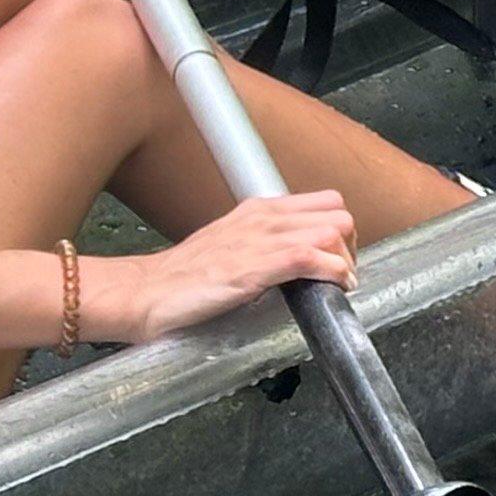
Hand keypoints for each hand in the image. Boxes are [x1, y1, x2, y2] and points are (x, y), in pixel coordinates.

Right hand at [99, 189, 354, 340]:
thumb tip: (296, 260)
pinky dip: (331, 273)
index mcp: (259, 210)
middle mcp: (265, 217)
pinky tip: (331, 290)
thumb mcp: (231, 247)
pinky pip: (311, 258)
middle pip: (337, 213)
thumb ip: (263, 245)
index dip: (340, 231)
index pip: (324, 203)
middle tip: (342, 275)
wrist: (146, 293)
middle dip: (349, 245)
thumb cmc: (183, 277)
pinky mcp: (256, 266)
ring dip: (345, 261)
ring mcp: (262, 240)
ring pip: (332, 231)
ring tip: (339, 286)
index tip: (339, 258)